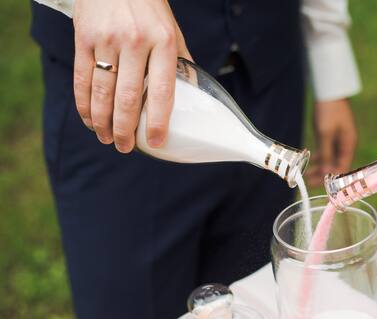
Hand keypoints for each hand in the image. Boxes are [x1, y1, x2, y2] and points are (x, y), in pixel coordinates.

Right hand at [72, 0, 191, 152]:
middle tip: (125, 148)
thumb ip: (180, 63)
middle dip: (125, 129)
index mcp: (163, 43)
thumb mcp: (172, 31)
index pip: (162, 91)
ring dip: (102, 121)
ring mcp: (107, 39)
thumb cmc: (150, 8)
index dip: (158, 121)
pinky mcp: (83, 37)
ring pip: (102, 91)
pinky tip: (89, 119)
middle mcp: (135, 42)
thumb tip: (194, 95)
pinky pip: (82, 78)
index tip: (157, 142)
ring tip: (106, 139)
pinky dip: (84, 103)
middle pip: (128, 97)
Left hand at [307, 99, 357, 186]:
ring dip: (320, 166)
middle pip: (336, 165)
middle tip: (309, 181)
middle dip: (323, 174)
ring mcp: (340, 139)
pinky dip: (320, 156)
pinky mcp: (333, 134)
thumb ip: (325, 154)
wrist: (329, 91)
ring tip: (307, 173)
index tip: (319, 185)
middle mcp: (346, 144)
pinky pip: (327, 150)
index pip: (342, 168)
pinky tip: (311, 159)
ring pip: (331, 158)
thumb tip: (325, 173)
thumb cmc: (329, 110)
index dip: (331, 179)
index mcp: (349, 145)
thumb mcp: (325, 134)